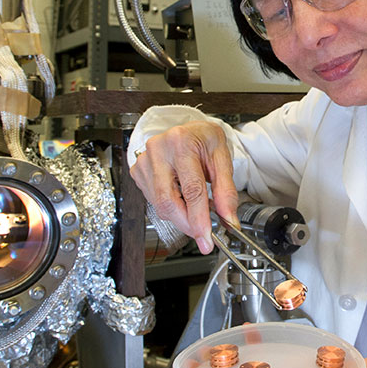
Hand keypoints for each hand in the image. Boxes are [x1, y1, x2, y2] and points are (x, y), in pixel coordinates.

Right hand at [129, 121, 238, 252]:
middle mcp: (158, 151)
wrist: (187, 129)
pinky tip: (181, 197)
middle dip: (188, 224)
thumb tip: (228, 218)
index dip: (199, 219)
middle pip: (169, 202)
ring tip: (196, 207)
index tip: (206, 237)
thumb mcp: (222, 157)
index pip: (191, 189)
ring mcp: (144, 162)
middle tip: (203, 234)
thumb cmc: (203, 139)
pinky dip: (171, 207)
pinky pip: (154, 202)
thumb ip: (226, 190)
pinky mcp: (138, 172)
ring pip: (160, 206)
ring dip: (181, 216)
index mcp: (181, 142)